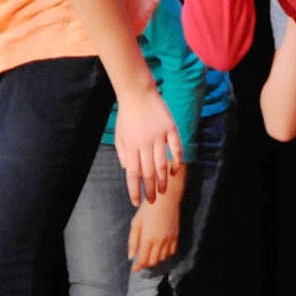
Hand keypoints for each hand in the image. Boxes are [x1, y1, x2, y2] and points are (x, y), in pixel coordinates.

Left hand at [113, 88, 183, 204]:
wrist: (137, 93)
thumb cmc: (127, 116)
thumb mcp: (119, 135)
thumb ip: (123, 154)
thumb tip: (129, 170)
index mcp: (131, 146)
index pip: (132, 174)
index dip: (134, 190)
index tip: (136, 202)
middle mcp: (144, 143)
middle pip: (148, 172)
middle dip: (150, 190)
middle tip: (153, 200)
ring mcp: (159, 136)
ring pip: (162, 164)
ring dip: (163, 180)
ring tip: (164, 190)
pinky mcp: (170, 128)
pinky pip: (176, 148)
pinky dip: (176, 161)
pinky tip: (174, 171)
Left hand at [127, 191, 181, 270]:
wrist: (166, 199)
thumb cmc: (148, 209)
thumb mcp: (136, 223)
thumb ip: (133, 241)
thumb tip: (131, 256)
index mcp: (148, 238)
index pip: (143, 260)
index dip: (138, 267)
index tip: (133, 269)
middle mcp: (160, 241)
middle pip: (153, 261)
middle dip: (146, 264)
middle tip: (140, 262)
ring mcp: (169, 239)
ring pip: (163, 258)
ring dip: (155, 259)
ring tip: (150, 255)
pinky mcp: (176, 236)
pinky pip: (172, 251)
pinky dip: (165, 254)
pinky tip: (160, 250)